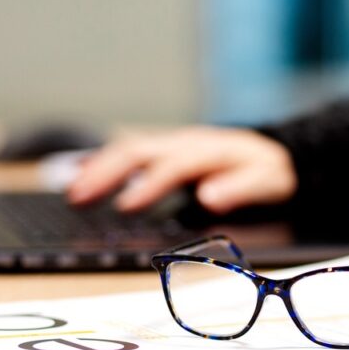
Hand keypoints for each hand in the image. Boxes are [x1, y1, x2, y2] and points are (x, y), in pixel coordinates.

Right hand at [67, 126, 296, 213]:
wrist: (276, 150)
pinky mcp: (167, 150)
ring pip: (128, 148)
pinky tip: (81, 171)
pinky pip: (131, 150)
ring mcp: (174, 143)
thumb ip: (241, 189)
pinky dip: (104, 160)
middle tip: (78, 198)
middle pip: (139, 150)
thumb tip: (210, 197)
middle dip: (107, 173)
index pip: (173, 166)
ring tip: (72, 192)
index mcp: (210, 151)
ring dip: (99, 168)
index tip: (126, 207)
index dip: (149, 185)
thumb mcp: (268, 181)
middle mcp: (186, 142)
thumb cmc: (271, 170)